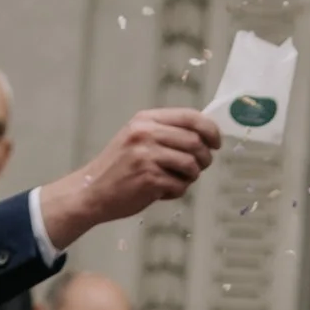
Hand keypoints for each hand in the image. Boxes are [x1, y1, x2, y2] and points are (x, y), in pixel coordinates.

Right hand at [39, 108, 221, 246]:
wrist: (92, 191)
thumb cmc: (119, 168)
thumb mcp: (138, 138)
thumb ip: (166, 133)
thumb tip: (204, 136)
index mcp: (146, 119)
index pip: (190, 117)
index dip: (210, 130)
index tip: (217, 143)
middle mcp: (146, 133)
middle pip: (195, 142)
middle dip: (204, 158)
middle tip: (199, 168)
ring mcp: (147, 155)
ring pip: (192, 165)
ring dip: (191, 177)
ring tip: (177, 180)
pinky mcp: (148, 178)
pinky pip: (180, 185)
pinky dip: (176, 191)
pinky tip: (162, 192)